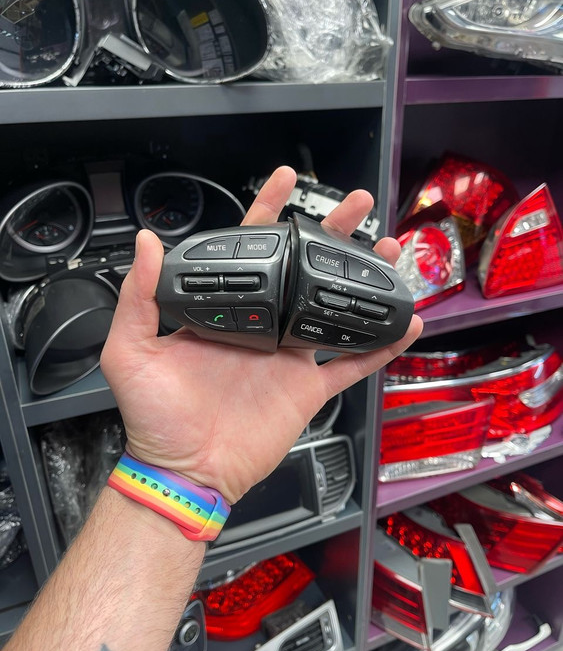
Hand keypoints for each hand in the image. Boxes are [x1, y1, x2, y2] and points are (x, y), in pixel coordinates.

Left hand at [101, 167, 422, 504]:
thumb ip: (141, 296)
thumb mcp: (132, 351)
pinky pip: (352, 364)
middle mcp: (261, 328)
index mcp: (226, 314)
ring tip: (387, 254)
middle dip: (331, 234)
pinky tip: (404, 325)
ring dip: (361, 280)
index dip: (267, 212)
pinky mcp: (308, 389)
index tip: (284, 180)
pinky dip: (381, 347)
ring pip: (332, 309)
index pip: (250, 252)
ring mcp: (288, 358)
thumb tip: (148, 242)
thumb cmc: (155, 418)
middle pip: (303, 270)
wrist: (185, 470)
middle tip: (357, 206)